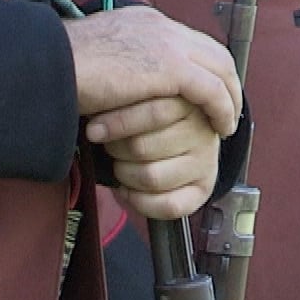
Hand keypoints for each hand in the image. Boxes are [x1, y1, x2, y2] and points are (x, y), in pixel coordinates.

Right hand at [71, 7, 241, 136]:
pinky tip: (222, 128)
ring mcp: (168, 42)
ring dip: (230, 97)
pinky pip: (212, 90)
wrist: (49, 67)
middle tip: (228, 109)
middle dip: (227, 81)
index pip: (188, 40)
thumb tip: (124, 86)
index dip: (204, 67)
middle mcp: (161, 25)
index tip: (207, 93)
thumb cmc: (60, 70)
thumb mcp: (98, 60)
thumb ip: (121, 65)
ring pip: (220, 68)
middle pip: (213, 50)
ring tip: (227, 124)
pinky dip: (223, 109)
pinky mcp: (171, 67)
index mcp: (143, 21)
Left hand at [90, 98, 222, 220]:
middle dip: (116, 150)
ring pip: (151, 177)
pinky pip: (168, 205)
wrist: (177, 140)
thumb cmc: (147, 118)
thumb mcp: (141, 96)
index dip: (117, 123)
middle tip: (110, 147)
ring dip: (125, 175)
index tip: (93, 130)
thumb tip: (101, 102)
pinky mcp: (204, 190)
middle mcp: (202, 132)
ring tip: (120, 166)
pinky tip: (129, 190)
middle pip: (143, 147)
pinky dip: (140, 202)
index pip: (154, 112)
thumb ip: (131, 94)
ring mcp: (206, 163)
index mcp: (189, 102)